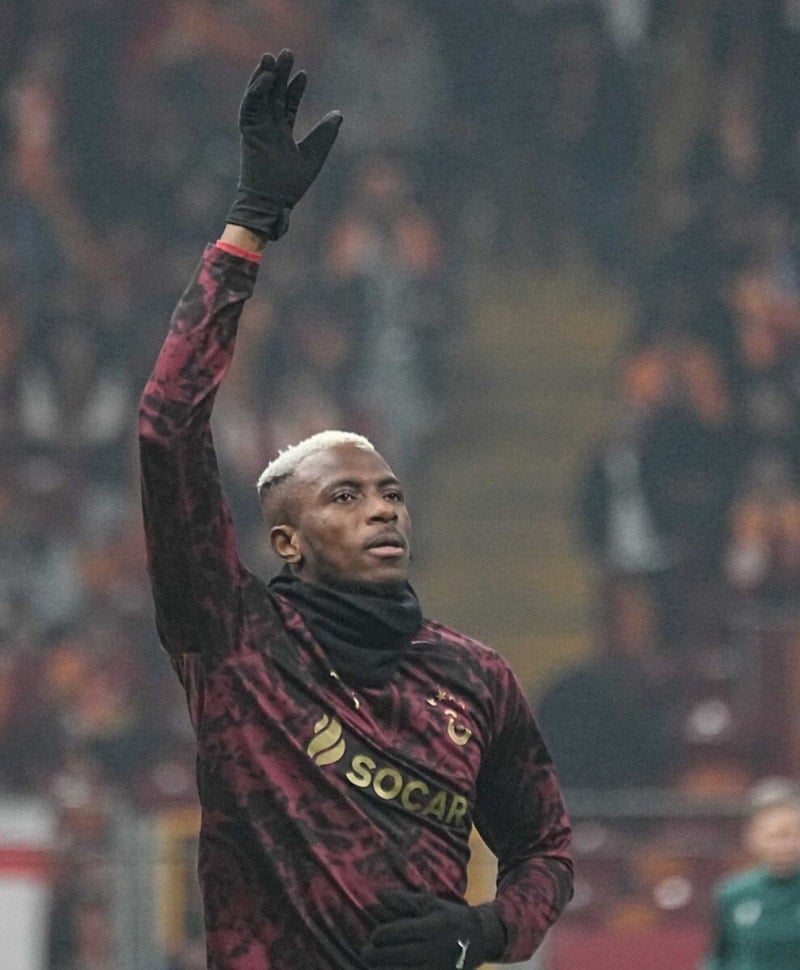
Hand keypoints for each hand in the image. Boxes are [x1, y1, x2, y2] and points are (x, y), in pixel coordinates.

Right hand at [226, 49, 342, 239]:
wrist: (272, 204)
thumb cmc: (290, 186)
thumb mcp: (313, 155)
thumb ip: (325, 135)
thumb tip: (339, 114)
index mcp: (281, 135)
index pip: (287, 106)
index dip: (295, 90)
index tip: (304, 74)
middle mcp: (268, 129)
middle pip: (273, 96)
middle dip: (280, 74)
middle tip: (287, 52)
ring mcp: (257, 131)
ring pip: (259, 97)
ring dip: (264, 76)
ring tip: (271, 56)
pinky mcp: (248, 134)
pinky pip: (249, 107)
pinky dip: (256, 92)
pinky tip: (266, 77)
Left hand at [361, 890, 504, 969]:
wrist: (480, 938)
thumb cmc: (449, 916)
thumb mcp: (430, 902)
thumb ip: (404, 901)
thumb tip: (378, 894)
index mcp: (434, 926)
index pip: (403, 932)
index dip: (383, 935)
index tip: (373, 935)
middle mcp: (435, 949)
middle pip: (400, 956)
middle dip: (378, 955)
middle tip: (365, 952)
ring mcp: (437, 968)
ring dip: (386, 969)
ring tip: (373, 965)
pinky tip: (388, 969)